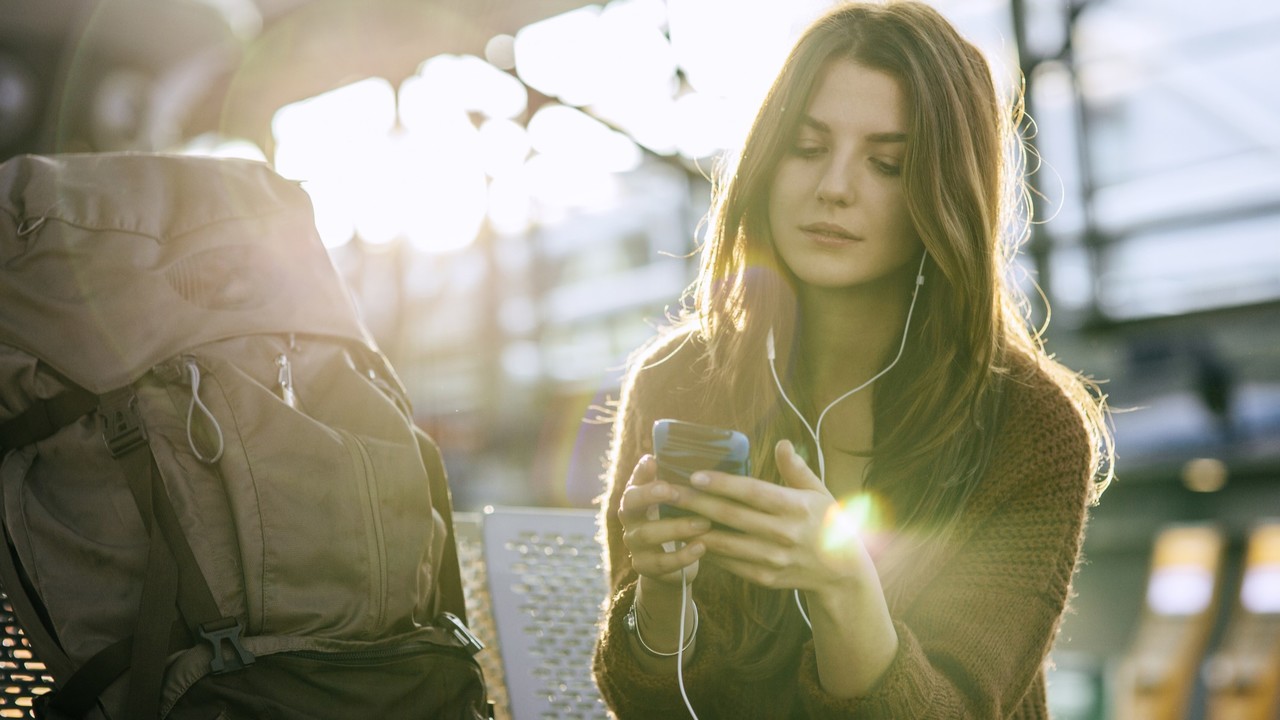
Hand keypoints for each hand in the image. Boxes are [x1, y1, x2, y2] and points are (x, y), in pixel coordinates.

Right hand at [618, 454, 710, 586]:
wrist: (670, 566)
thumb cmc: (677, 523)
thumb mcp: (677, 504)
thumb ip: (681, 485)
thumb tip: (703, 458)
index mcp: (637, 498)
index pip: (634, 481)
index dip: (641, 472)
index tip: (653, 461)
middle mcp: (630, 519)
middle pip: (630, 504)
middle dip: (649, 495)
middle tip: (672, 490)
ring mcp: (635, 544)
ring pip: (647, 534)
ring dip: (677, 527)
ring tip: (704, 523)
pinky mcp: (645, 567)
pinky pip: (662, 563)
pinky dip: (683, 555)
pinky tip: (701, 547)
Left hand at [670, 440, 874, 594]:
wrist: (841, 573)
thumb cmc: (827, 524)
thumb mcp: (819, 493)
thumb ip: (797, 470)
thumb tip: (782, 444)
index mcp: (795, 508)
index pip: (752, 492)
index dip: (722, 484)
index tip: (695, 475)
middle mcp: (783, 534)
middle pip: (731, 516)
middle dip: (697, 503)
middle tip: (669, 491)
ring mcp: (773, 558)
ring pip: (725, 543)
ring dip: (696, 529)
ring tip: (672, 515)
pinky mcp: (764, 577)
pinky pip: (730, 564)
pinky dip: (709, 552)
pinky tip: (690, 539)